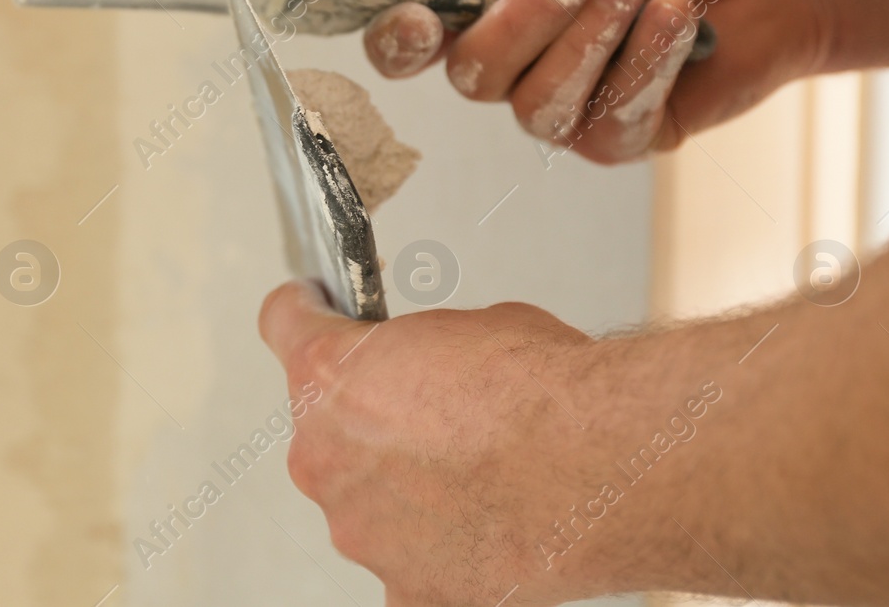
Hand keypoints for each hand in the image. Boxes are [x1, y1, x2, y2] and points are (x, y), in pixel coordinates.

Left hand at [259, 280, 610, 606]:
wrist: (603, 465)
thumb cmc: (548, 392)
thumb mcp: (474, 325)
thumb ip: (418, 350)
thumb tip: (428, 363)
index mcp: (328, 376)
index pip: (284, 323)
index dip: (307, 310)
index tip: (314, 310)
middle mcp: (326, 458)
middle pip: (323, 426)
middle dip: (366, 415)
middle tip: (433, 411)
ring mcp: (362, 532)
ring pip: (362, 500)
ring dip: (400, 486)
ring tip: (474, 472)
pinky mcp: (409, 590)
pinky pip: (405, 566)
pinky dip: (435, 549)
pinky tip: (482, 526)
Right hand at [364, 0, 888, 162]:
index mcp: (491, 4)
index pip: (412, 44)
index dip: (397, 40)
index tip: (419, 19)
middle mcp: (517, 64)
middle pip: (473, 73)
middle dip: (524, 17)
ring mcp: (566, 108)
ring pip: (536, 105)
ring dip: (590, 39)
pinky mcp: (622, 139)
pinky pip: (605, 123)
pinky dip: (644, 63)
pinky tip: (679, 20)